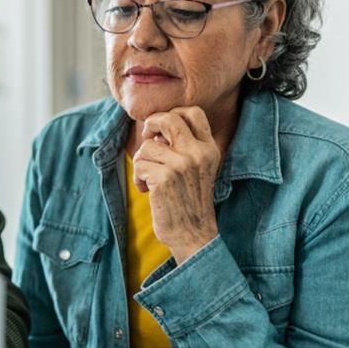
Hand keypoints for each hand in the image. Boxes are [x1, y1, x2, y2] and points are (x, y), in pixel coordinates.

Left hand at [132, 106, 219, 263]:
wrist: (194, 235)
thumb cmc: (189, 201)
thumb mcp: (197, 169)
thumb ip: (183, 146)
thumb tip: (153, 129)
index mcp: (209, 149)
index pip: (193, 112)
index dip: (171, 114)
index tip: (161, 130)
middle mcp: (198, 153)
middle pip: (167, 119)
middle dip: (150, 125)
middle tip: (147, 140)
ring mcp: (182, 164)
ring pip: (147, 146)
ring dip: (142, 162)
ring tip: (151, 180)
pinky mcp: (165, 178)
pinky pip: (139, 164)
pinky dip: (138, 178)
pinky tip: (148, 191)